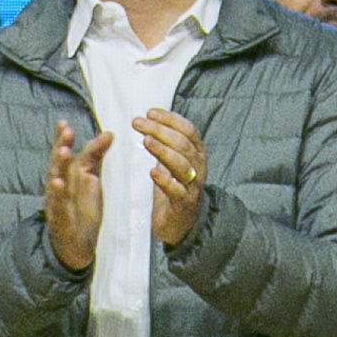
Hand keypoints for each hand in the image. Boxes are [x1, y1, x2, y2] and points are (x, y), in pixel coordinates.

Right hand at [44, 120, 110, 274]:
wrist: (75, 247)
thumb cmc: (80, 210)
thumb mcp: (90, 181)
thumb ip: (96, 158)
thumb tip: (109, 133)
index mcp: (65, 176)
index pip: (63, 153)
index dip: (62, 139)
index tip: (64, 122)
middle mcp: (58, 187)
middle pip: (58, 164)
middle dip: (61, 146)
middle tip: (66, 130)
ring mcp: (58, 203)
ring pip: (57, 182)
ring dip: (59, 167)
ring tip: (64, 151)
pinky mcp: (62, 220)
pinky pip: (59, 206)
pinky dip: (58, 195)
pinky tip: (58, 183)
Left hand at [134, 108, 207, 247]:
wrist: (181, 224)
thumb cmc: (173, 188)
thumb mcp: (171, 162)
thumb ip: (165, 144)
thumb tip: (146, 120)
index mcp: (196, 153)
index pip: (188, 130)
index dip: (170, 119)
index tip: (149, 112)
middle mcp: (198, 167)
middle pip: (182, 143)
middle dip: (160, 130)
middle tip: (137, 123)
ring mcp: (193, 186)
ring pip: (182, 164)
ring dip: (163, 151)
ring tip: (145, 141)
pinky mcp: (184, 204)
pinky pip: (177, 191)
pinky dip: (165, 181)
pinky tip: (152, 172)